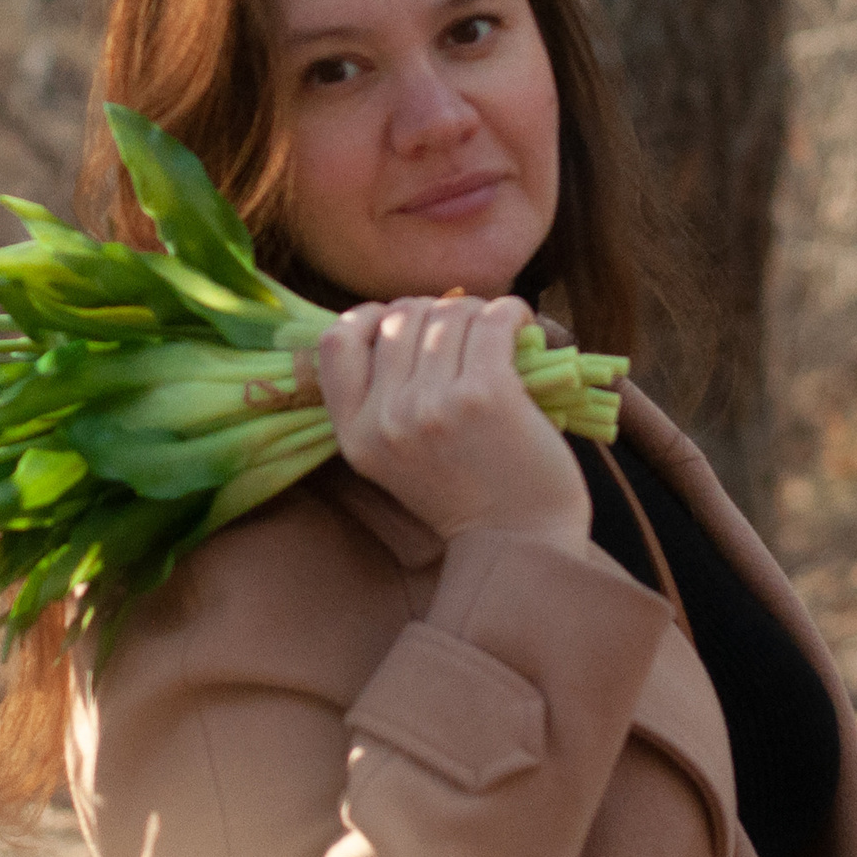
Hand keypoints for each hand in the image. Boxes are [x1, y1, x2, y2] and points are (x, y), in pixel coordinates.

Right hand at [317, 296, 589, 545]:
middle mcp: (386, 419)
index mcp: (355, 436)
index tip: (402, 322)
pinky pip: (492, 321)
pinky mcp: (485, 394)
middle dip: (434, 309)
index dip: (368, 317)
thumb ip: (381, 403)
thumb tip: (398, 319)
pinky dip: (511, 312)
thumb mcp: (394, 461)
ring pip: (447, 313)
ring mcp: (434, 405)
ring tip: (495, 330)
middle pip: (399, 317)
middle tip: (465, 328)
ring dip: (476, 310)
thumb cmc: (467, 499)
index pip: (335, 341)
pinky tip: (521, 324)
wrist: (521, 547)